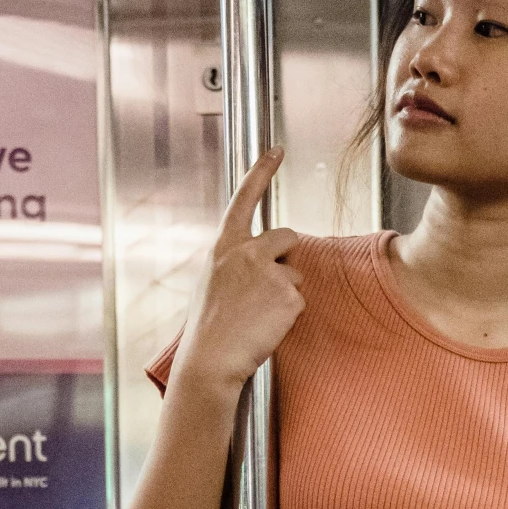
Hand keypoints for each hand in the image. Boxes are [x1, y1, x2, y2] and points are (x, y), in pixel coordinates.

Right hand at [175, 147, 304, 394]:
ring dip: (285, 292)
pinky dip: (288, 315)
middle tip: (269, 286)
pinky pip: (300, 301)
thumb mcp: (212, 282)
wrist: (210, 358)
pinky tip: (267, 325)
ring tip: (259, 315)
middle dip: (286, 256)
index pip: (244, 198)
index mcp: (224, 245)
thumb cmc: (208, 326)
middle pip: (287, 236)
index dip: (262, 171)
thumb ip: (233, 263)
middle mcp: (248, 251)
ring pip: (295, 275)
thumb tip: (257, 262)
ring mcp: (270, 272)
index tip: (277, 150)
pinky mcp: (289, 296)